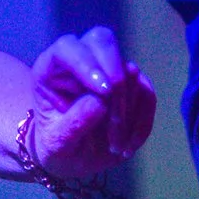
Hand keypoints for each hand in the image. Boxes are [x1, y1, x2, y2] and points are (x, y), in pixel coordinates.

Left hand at [27, 25, 158, 179]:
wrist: (74, 158)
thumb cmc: (56, 147)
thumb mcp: (57, 144)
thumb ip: (73, 124)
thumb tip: (100, 103)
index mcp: (52, 69)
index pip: (67, 48)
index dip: (86, 63)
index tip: (104, 92)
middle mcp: (80, 61)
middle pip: (102, 40)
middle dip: (115, 72)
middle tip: (117, 110)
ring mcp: (107, 70)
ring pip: (128, 69)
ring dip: (127, 108)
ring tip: (115, 145)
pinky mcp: (130, 85)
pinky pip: (146, 92)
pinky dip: (142, 120)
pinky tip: (128, 146)